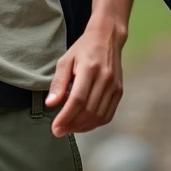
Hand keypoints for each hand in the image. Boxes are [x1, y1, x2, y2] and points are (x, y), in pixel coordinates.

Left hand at [45, 22, 123, 137]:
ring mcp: (115, 87)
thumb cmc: (83, 49)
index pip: (78, 100)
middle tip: (59, 131)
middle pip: (89, 111)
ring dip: (83, 127)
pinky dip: (95, 124)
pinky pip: (108, 115)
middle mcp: (105, 79)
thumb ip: (58, 83)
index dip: (66, 117)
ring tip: (69, 128)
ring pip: (99, 116)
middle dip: (72, 125)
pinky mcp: (119, 92)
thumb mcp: (65, 60)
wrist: (107, 38)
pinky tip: (83, 124)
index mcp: (90, 69)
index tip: (55, 127)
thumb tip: (51, 104)